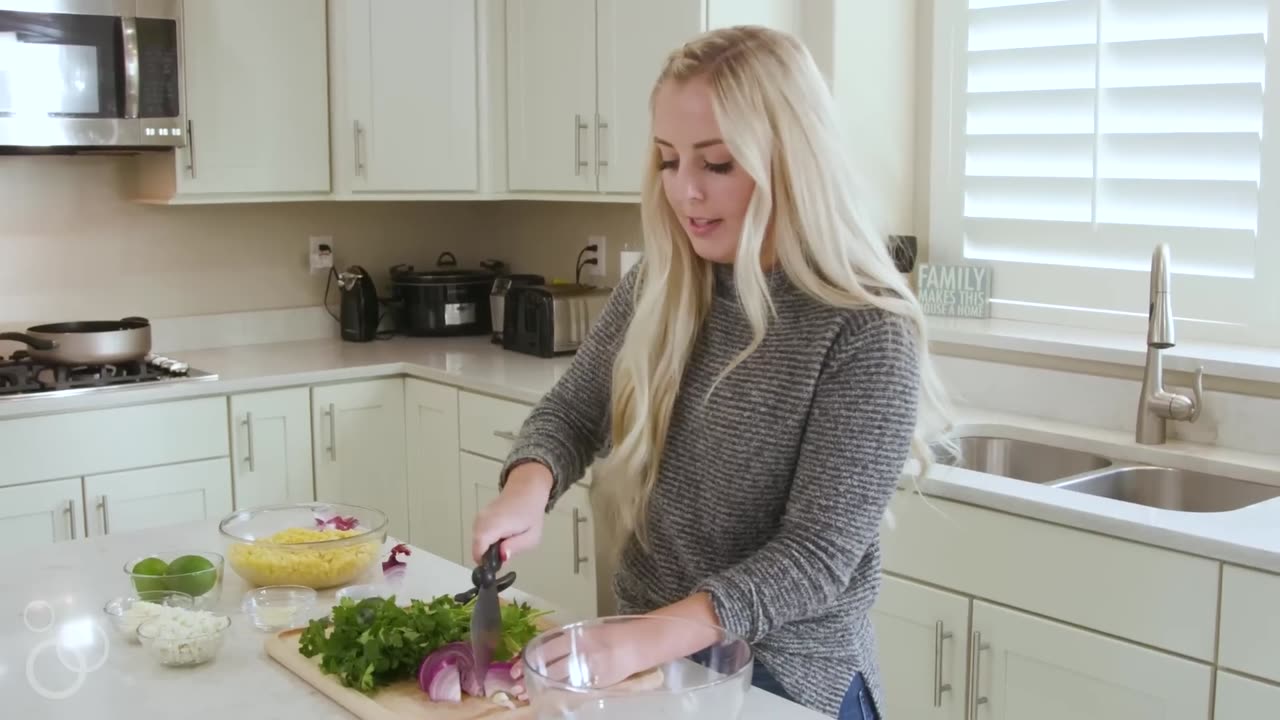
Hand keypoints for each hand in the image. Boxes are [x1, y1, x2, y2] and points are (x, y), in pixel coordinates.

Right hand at [471, 461, 553, 563]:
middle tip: (507, 550)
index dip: (486, 562)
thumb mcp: (532, 536)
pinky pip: (479, 535)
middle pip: (477, 548)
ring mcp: (478, 518)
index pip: (478, 551)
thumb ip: (516, 547)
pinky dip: (489, 539)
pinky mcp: (479, 517)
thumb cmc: (531, 513)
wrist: (526, 489)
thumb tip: (502, 557)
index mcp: (494, 525)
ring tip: (508, 539)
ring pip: (478, 542)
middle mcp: (481, 521)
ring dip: (490, 547)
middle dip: (490, 555)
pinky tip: (503, 533)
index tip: (499, 563)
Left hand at [513, 619, 658, 696]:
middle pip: (549, 668)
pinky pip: (574, 689)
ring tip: (528, 694)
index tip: (512, 668)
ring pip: (559, 681)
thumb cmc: (612, 634)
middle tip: (516, 687)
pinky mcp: (596, 684)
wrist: (636, 644)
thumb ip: (567, 640)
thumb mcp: (586, 630)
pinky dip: (560, 692)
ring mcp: (588, 670)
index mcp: (576, 636)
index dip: (527, 660)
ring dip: (542, 688)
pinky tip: (552, 696)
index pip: (545, 649)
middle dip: (531, 678)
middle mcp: (580, 653)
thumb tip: (545, 651)